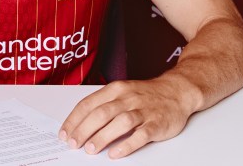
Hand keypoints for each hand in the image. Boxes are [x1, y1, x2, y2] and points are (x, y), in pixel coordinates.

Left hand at [58, 77, 197, 158]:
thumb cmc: (146, 95)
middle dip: (84, 130)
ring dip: (103, 136)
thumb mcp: (122, 92)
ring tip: (91, 149)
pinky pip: (141, 135)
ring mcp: (144, 110)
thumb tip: (79, 125)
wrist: (178, 91)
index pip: (89, 104)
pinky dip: (127, 145)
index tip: (65, 133)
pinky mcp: (157, 123)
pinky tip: (115, 153)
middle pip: (102, 113)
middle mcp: (128, 98)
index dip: (74, 119)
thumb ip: (103, 105)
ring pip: (120, 122)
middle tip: (74, 144)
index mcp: (116, 89)